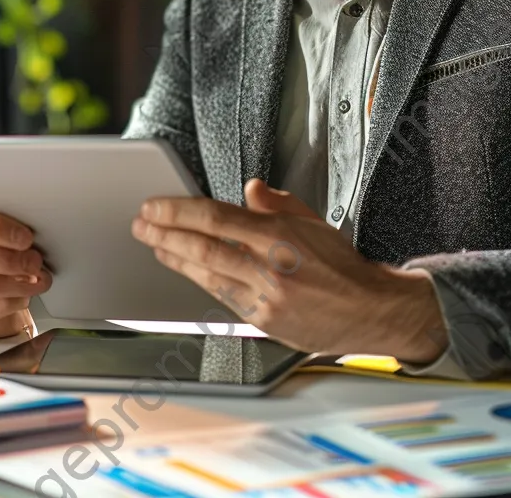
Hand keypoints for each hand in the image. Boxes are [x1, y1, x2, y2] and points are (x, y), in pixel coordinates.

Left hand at [131, 179, 445, 360]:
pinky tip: (186, 270)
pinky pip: (223, 298)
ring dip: (175, 258)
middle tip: (141, 224)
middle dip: (165, 234)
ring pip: (207, 275)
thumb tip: (249, 188)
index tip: (154, 206)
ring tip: (154, 245)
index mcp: (281, 235)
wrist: (369, 310)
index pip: (217, 218)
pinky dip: (200, 281)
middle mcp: (269, 267)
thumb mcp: (313, 220)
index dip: (179, 212)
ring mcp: (265, 298)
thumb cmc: (342, 264)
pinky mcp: (264, 322)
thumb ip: (277, 203)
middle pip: (204, 247)